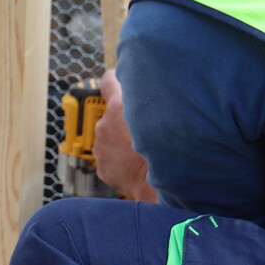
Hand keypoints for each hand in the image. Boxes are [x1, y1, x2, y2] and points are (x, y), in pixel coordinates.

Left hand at [92, 70, 156, 202]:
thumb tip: (146, 86)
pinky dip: (119, 158)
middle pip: (112, 114)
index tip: (118, 81)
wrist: (156, 184)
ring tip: (139, 149)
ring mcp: (101, 146)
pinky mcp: (102, 166)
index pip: (109, 81)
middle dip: (123, 119)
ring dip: (121, 140)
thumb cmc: (163, 150)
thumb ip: (148, 98)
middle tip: (141, 128)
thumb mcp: (161, 114)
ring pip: (111, 137)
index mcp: (118, 107)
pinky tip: (134, 162)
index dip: (115, 80)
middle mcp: (104, 124)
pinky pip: (111, 157)